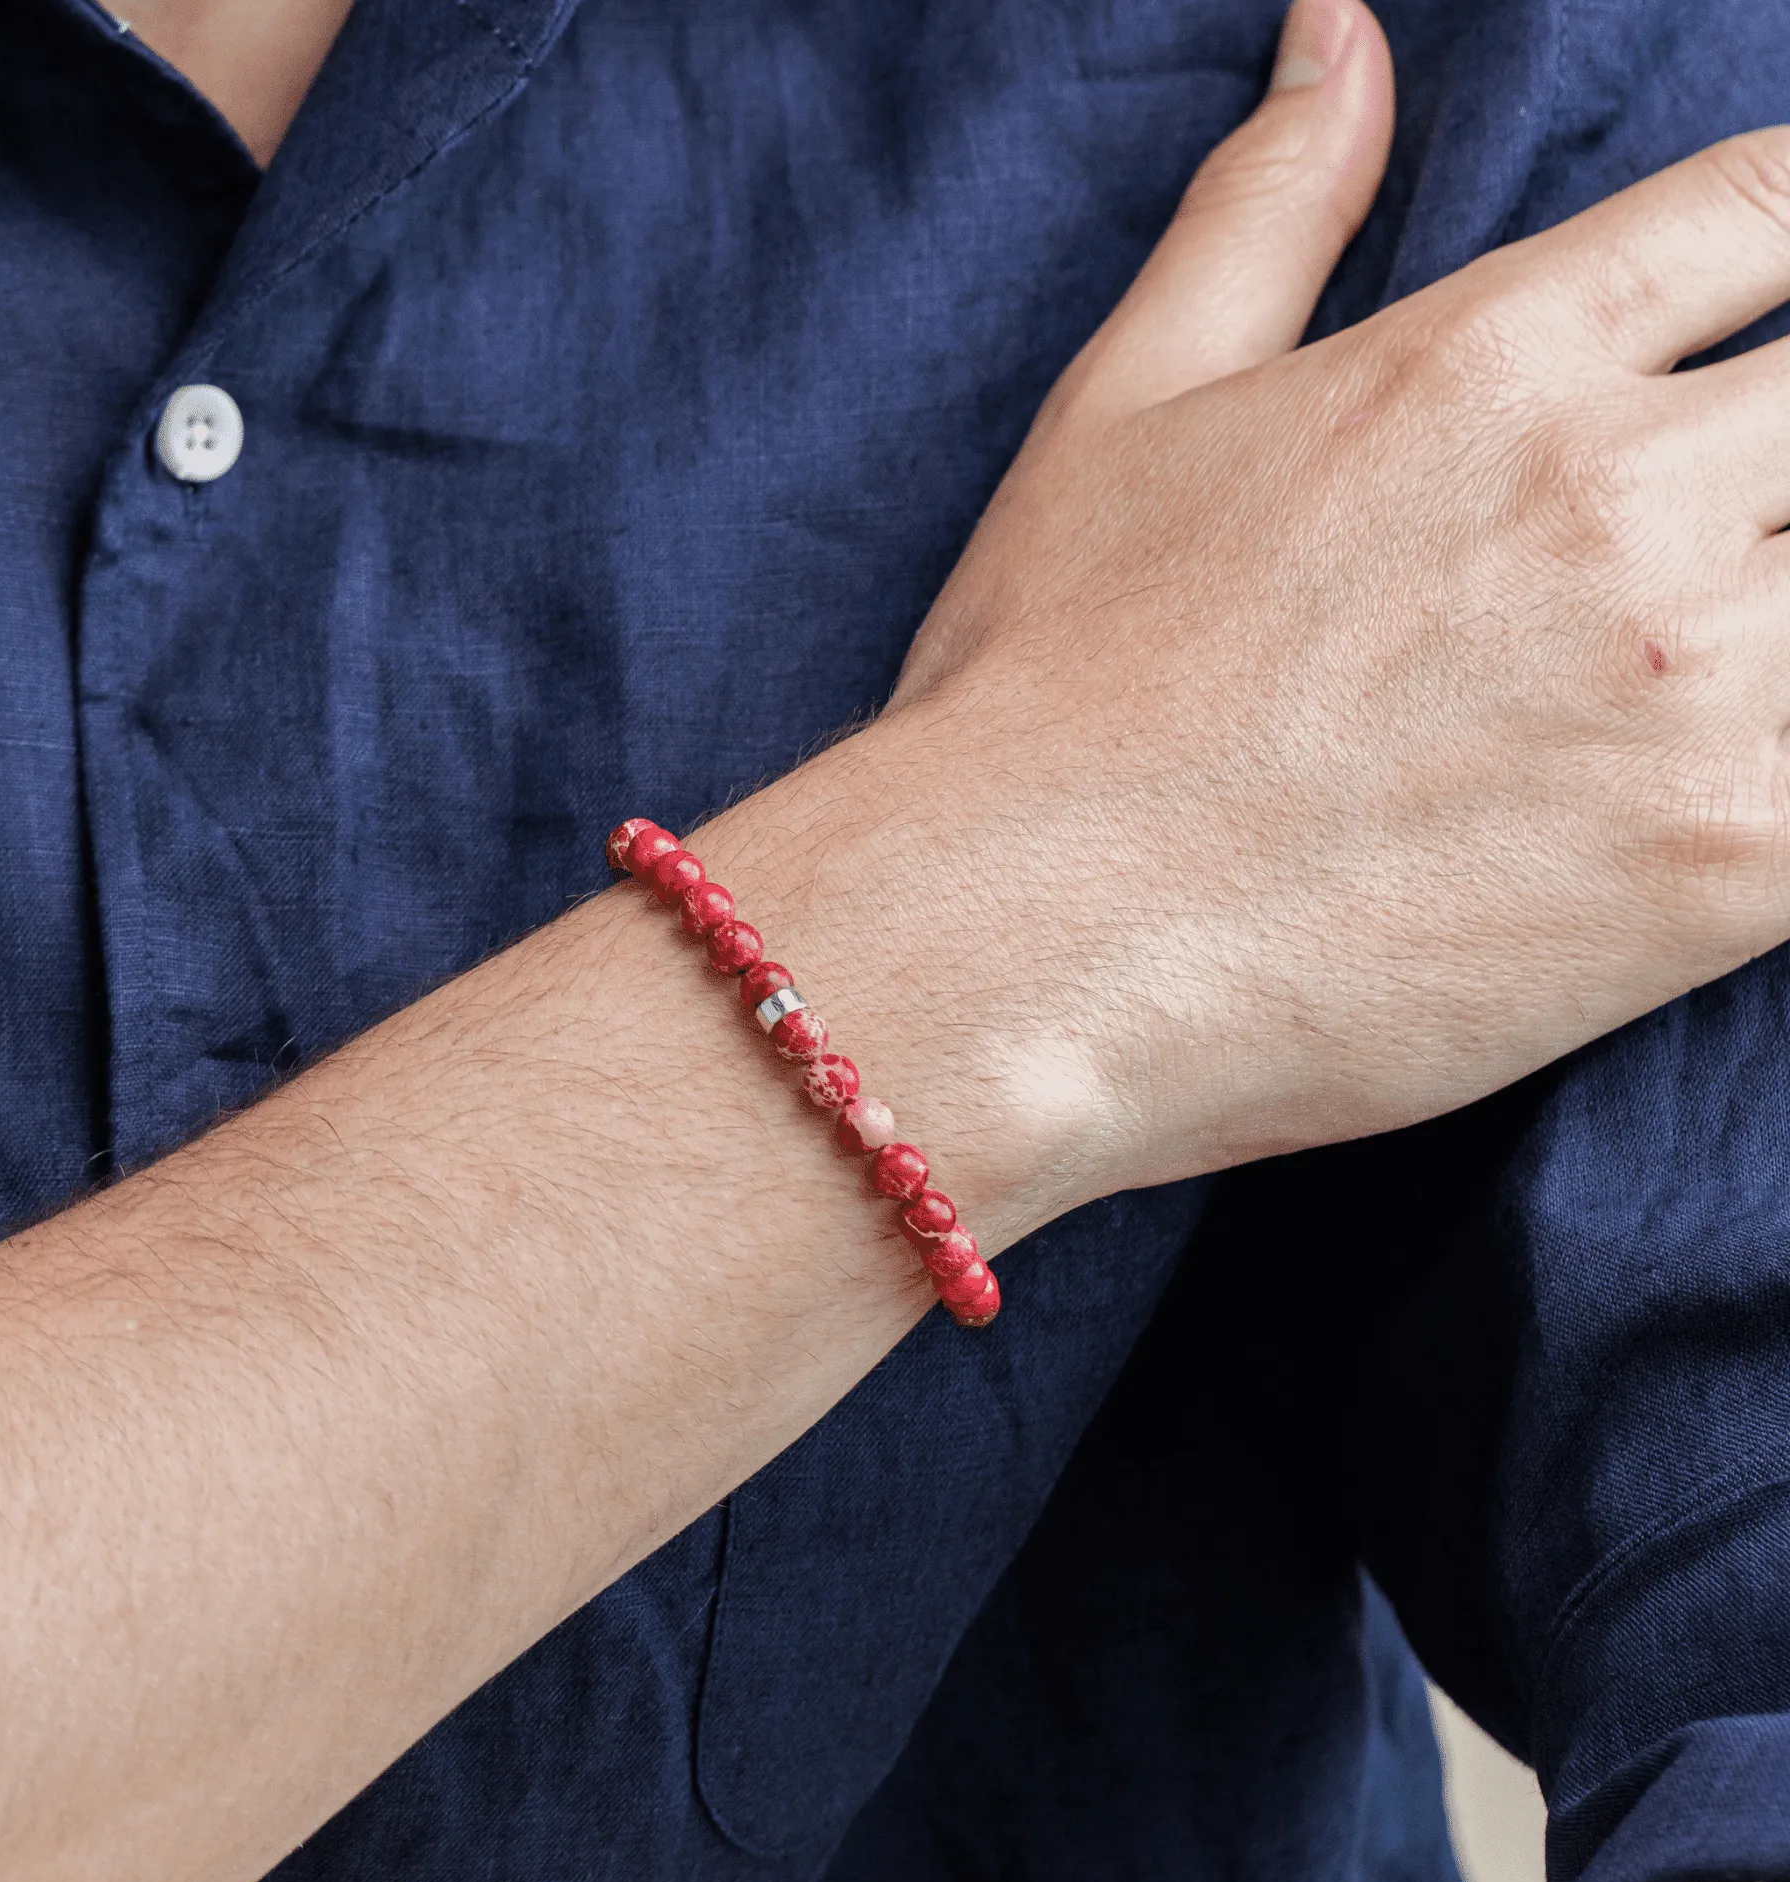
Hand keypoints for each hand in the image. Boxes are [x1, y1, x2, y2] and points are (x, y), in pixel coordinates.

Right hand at [869, 0, 1789, 1208]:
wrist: (1014, 944)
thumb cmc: (1044, 690)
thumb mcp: (1123, 411)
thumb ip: (1268, 212)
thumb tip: (1338, 33)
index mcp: (1487, 360)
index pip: (1775, 207)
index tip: (1774, 322)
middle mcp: (1615, 495)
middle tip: (1716, 538)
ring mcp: (1687, 685)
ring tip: (1725, 669)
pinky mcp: (1719, 870)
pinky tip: (1734, 796)